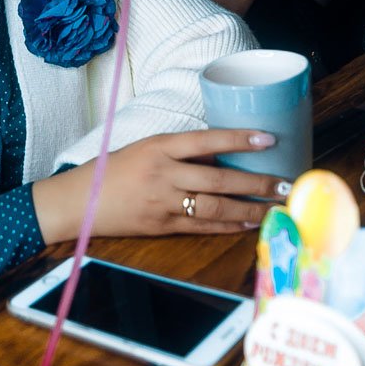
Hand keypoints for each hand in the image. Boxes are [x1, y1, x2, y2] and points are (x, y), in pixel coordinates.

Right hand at [32, 129, 285, 242]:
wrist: (80, 200)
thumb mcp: (146, 148)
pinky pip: (202, 227)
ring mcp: (162, 202)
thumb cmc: (114, 169)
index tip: (269, 138)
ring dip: (248, 208)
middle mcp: (163, 173)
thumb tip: (222, 155)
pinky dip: (228, 226)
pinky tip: (248, 223)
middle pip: (218, 180)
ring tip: (273, 206)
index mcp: (159, 146)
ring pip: (214, 207)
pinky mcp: (161, 226)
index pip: (206, 140)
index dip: (238, 139)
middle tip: (284, 184)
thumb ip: (181, 152)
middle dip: (255, 183)